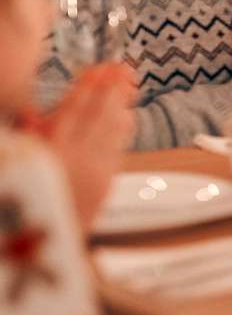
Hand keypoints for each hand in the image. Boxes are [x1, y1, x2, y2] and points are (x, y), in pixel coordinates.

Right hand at [36, 63, 135, 229]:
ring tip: (129, 83)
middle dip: (113, 87)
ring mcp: (94, 169)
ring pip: (114, 127)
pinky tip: (128, 115)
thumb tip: (34, 113)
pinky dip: (123, 128)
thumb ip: (30, 136)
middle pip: (100, 112)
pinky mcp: (106, 183)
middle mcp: (75, 155)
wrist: (35, 247)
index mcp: (49, 148)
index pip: (74, 107)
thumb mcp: (20, 159)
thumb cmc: (24, 198)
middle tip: (124, 66)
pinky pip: (118, 147)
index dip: (89, 85)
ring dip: (122, 103)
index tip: (99, 68)